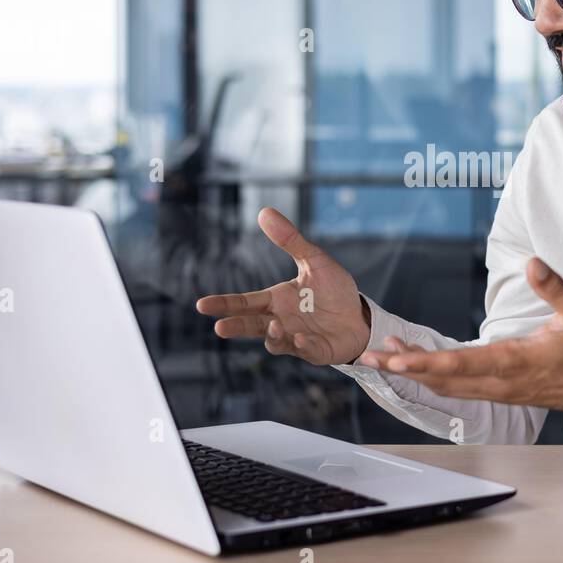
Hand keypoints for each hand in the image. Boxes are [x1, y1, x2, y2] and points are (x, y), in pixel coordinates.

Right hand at [195, 207, 370, 365]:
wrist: (360, 316)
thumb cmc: (333, 291)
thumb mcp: (314, 260)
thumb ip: (290, 240)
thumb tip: (264, 211)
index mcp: (276, 300)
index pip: (245, 302)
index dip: (224, 304)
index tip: (202, 305)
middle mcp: (280, 321)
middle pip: (252, 325)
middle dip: (236, 327)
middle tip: (220, 328)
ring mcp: (296, 338)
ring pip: (275, 342)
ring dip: (272, 336)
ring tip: (273, 327)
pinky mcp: (315, 351)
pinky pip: (305, 350)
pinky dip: (302, 346)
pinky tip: (301, 338)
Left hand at [359, 257, 562, 420]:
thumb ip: (554, 288)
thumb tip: (533, 263)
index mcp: (514, 362)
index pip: (460, 364)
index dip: (425, 361)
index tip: (397, 357)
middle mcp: (499, 382)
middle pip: (442, 379)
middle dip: (404, 368)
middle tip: (371, 356)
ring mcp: (497, 391)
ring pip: (446, 386)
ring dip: (414, 372)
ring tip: (384, 355)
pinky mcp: (498, 392)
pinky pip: (457, 388)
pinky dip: (431, 377)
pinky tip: (416, 364)